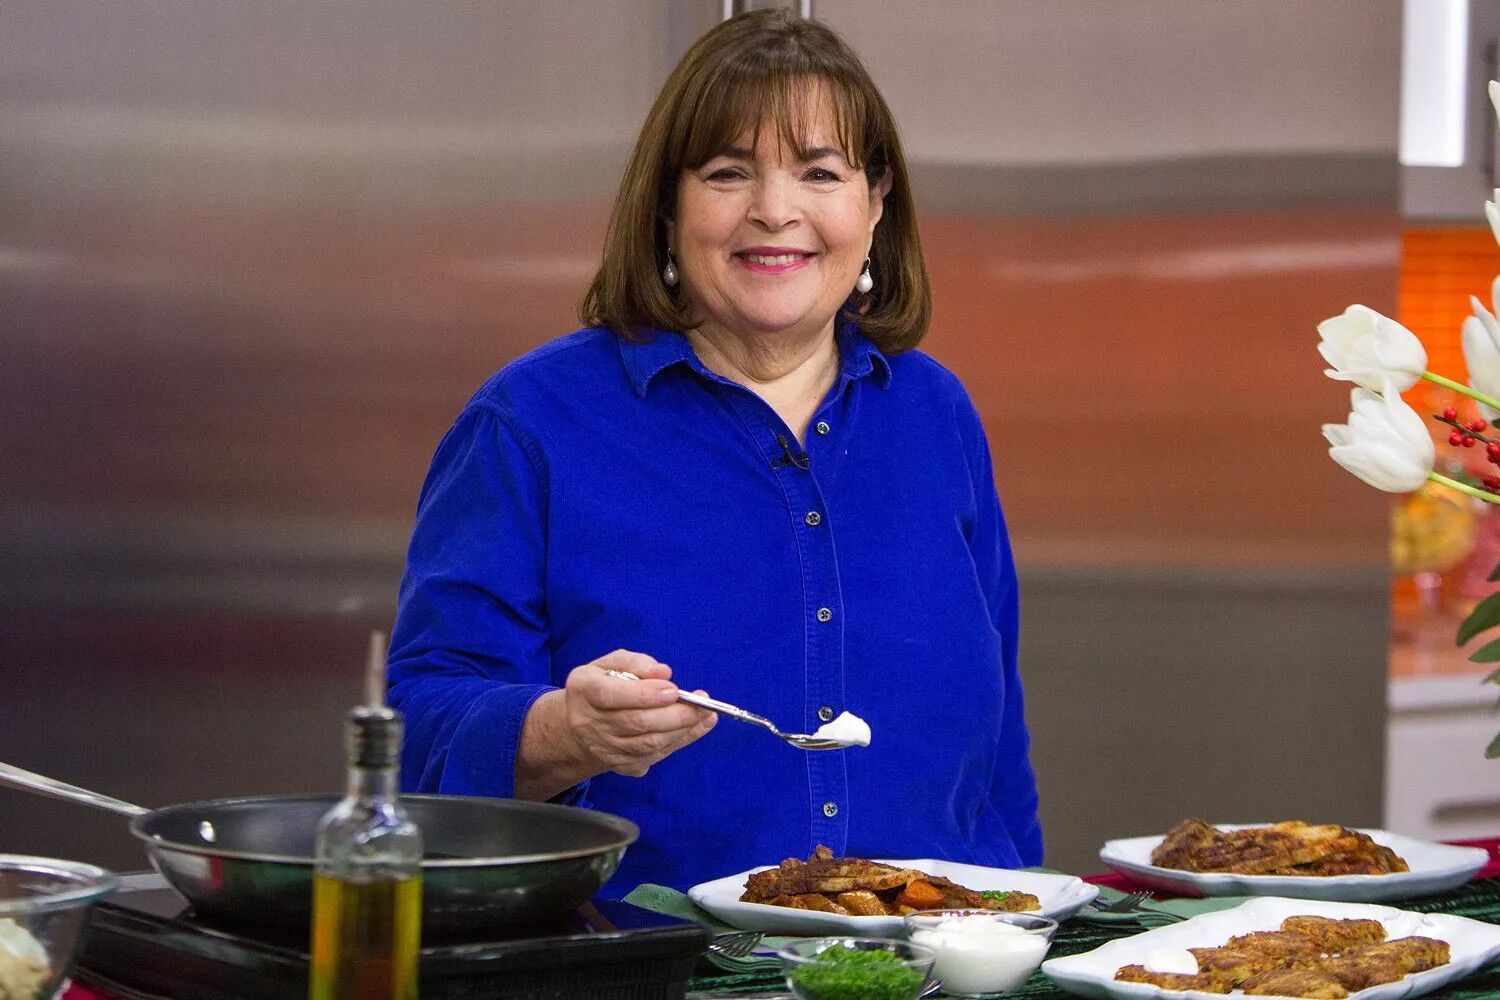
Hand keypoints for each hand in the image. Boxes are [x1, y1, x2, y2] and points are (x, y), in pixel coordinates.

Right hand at [561, 650, 716, 777]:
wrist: (580, 728)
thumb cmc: (601, 686)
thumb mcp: (610, 664)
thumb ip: (636, 662)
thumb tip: (663, 672)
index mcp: (584, 690)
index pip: (611, 695)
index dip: (643, 694)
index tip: (673, 690)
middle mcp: (589, 723)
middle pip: (635, 723)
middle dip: (674, 714)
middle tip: (702, 703)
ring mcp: (604, 749)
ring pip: (648, 743)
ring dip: (682, 729)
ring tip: (705, 714)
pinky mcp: (620, 766)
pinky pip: (655, 756)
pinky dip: (680, 741)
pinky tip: (698, 727)